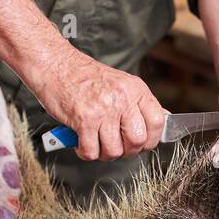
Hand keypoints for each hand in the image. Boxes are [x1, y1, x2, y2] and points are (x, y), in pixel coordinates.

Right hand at [31, 42, 167, 160]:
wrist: (55, 65)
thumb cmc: (85, 78)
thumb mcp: (121, 84)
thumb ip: (139, 105)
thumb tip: (162, 122)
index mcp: (135, 89)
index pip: (158, 122)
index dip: (151, 139)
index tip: (142, 143)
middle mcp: (122, 98)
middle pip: (137, 141)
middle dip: (127, 151)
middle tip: (116, 146)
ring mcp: (103, 109)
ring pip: (114, 151)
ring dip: (103, 153)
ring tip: (96, 142)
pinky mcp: (84, 119)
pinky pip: (91, 152)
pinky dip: (85, 152)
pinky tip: (82, 141)